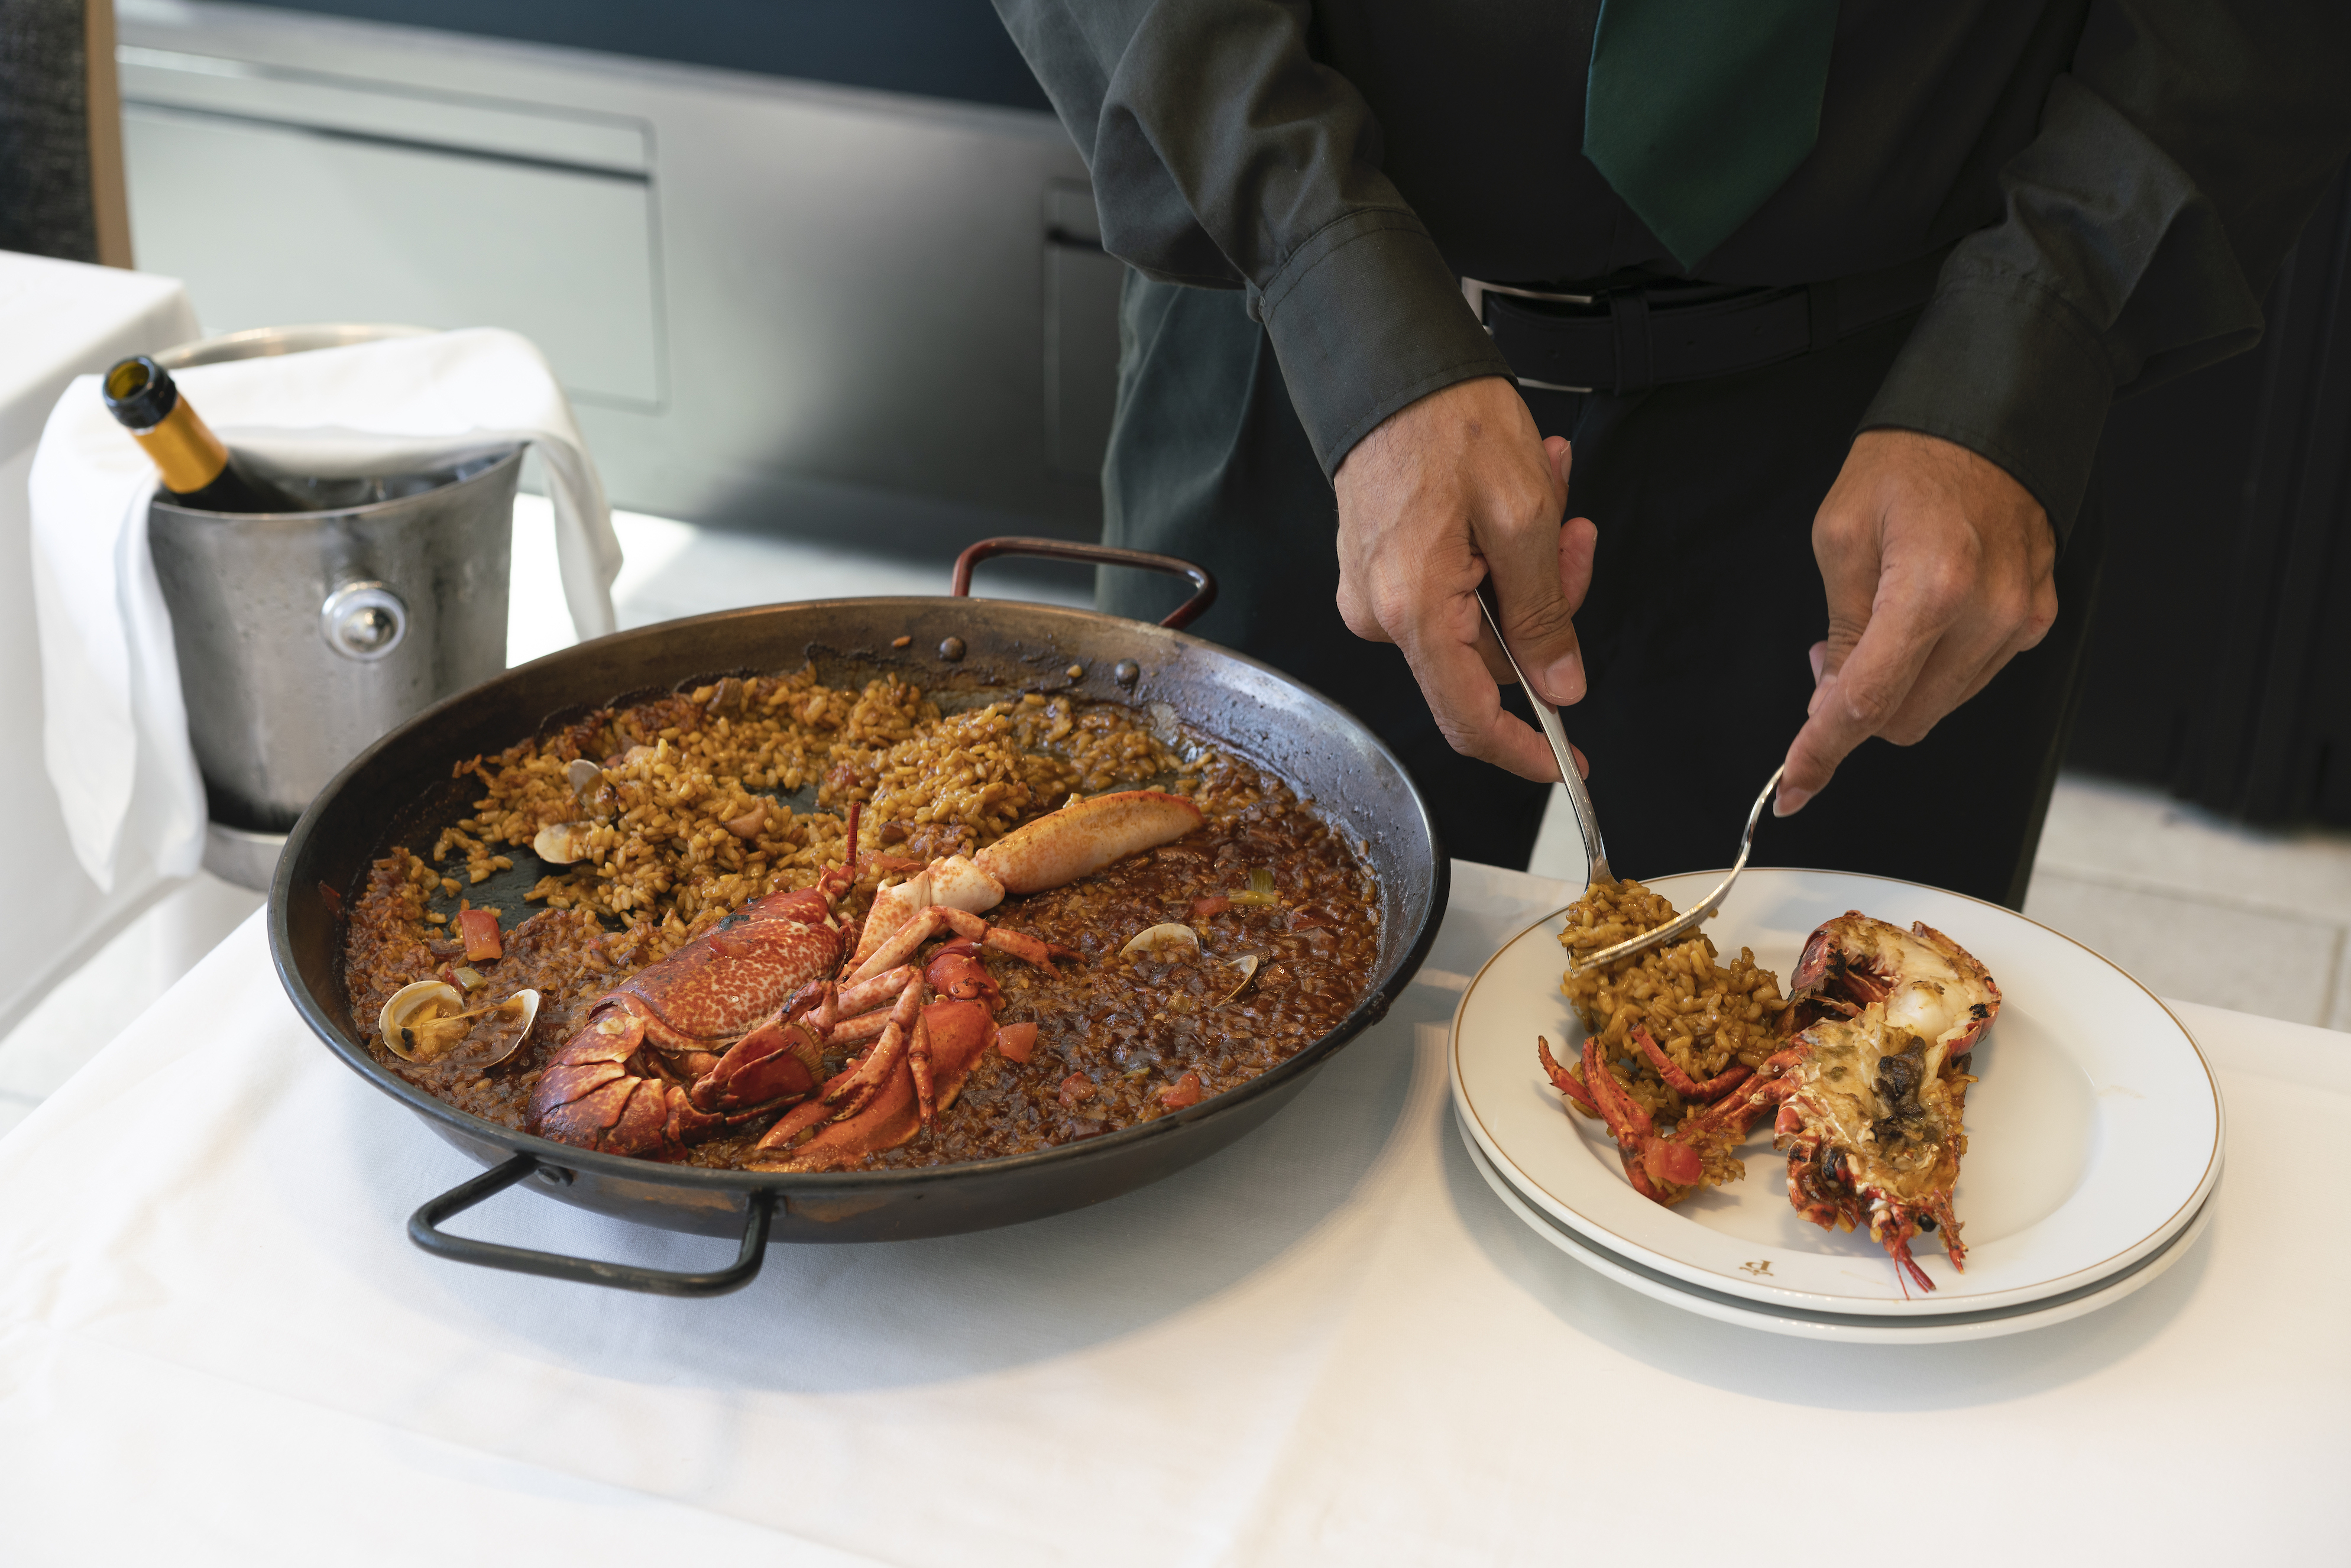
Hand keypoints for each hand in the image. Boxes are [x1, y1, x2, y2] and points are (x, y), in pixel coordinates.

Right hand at [1333, 376, 1599, 782]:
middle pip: (1487, 658)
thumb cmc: (1447, 424)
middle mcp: (1380, 615)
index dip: (1524, 751)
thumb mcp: (1524, 517)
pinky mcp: (1379, 569)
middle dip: (1546, 604)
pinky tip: (1514, 494)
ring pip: (1478, 617)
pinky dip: (1494, 550)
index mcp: (1413, 611)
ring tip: (1547, 486)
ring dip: (1527, 565)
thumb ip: (1544, 614)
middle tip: (1576, 535)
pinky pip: (1452, 586)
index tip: (1569, 762)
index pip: (1469, 720)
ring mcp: (1374, 593)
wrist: (1389, 367)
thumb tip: (1558, 684)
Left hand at [1777, 430, 2057, 814]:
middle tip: (1831, 660)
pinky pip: (1970, 678)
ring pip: (1938, 706)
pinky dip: (1934, 669)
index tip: (1794, 784)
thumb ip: (1841, 629)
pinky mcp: (2036, 620)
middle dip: (1856, 711)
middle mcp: (1987, 613)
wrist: (1988, 424)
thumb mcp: (1841, 537)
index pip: (1867, 702)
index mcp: (1933, 588)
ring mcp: (2019, 620)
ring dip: (1897, 688)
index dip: (1822, 750)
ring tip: (1880, 623)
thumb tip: (1832, 702)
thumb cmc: (1910, 466)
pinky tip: (1921, 622)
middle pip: (1905, 719)